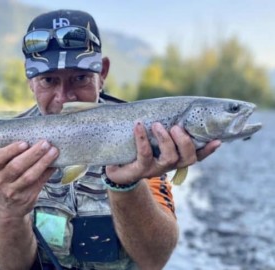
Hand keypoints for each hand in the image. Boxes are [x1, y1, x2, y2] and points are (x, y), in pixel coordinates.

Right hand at [0, 140, 58, 218]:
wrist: (7, 208)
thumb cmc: (8, 180)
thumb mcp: (4, 169)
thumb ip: (14, 156)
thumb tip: (37, 140)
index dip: (10, 150)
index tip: (24, 142)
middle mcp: (1, 181)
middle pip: (16, 166)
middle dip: (33, 154)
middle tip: (45, 143)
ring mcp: (13, 191)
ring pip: (29, 176)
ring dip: (43, 162)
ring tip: (53, 152)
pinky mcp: (26, 198)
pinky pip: (39, 183)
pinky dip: (48, 172)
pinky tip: (55, 164)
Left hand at [106, 122, 220, 183]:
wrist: (114, 168)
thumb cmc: (136, 148)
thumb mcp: (151, 137)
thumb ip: (163, 125)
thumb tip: (170, 105)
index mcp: (175, 157)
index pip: (196, 155)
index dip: (208, 150)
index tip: (218, 140)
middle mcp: (168, 165)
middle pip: (187, 158)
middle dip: (185, 141)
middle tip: (176, 127)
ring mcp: (155, 169)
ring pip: (170, 158)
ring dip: (166, 140)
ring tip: (157, 125)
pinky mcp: (139, 170)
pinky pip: (144, 155)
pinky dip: (142, 139)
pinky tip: (139, 126)